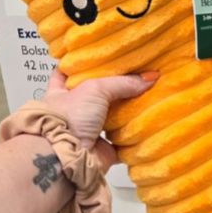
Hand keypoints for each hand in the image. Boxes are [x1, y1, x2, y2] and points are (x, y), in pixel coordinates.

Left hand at [42, 70, 157, 168]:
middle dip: (114, 88)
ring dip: (127, 110)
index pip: (70, 73)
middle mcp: (74, 111)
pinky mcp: (103, 149)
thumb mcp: (96, 88)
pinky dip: (134, 133)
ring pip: (112, 116)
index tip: (104, 57)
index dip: (84, 65)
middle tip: (136, 75)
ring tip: (149, 96)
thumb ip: (123, 82)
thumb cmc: (70, 117)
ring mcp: (88, 130)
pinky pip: (122, 138)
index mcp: (62, 91)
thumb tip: (150, 77)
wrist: (67, 155)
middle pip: (97, 94)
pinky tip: (149, 121)